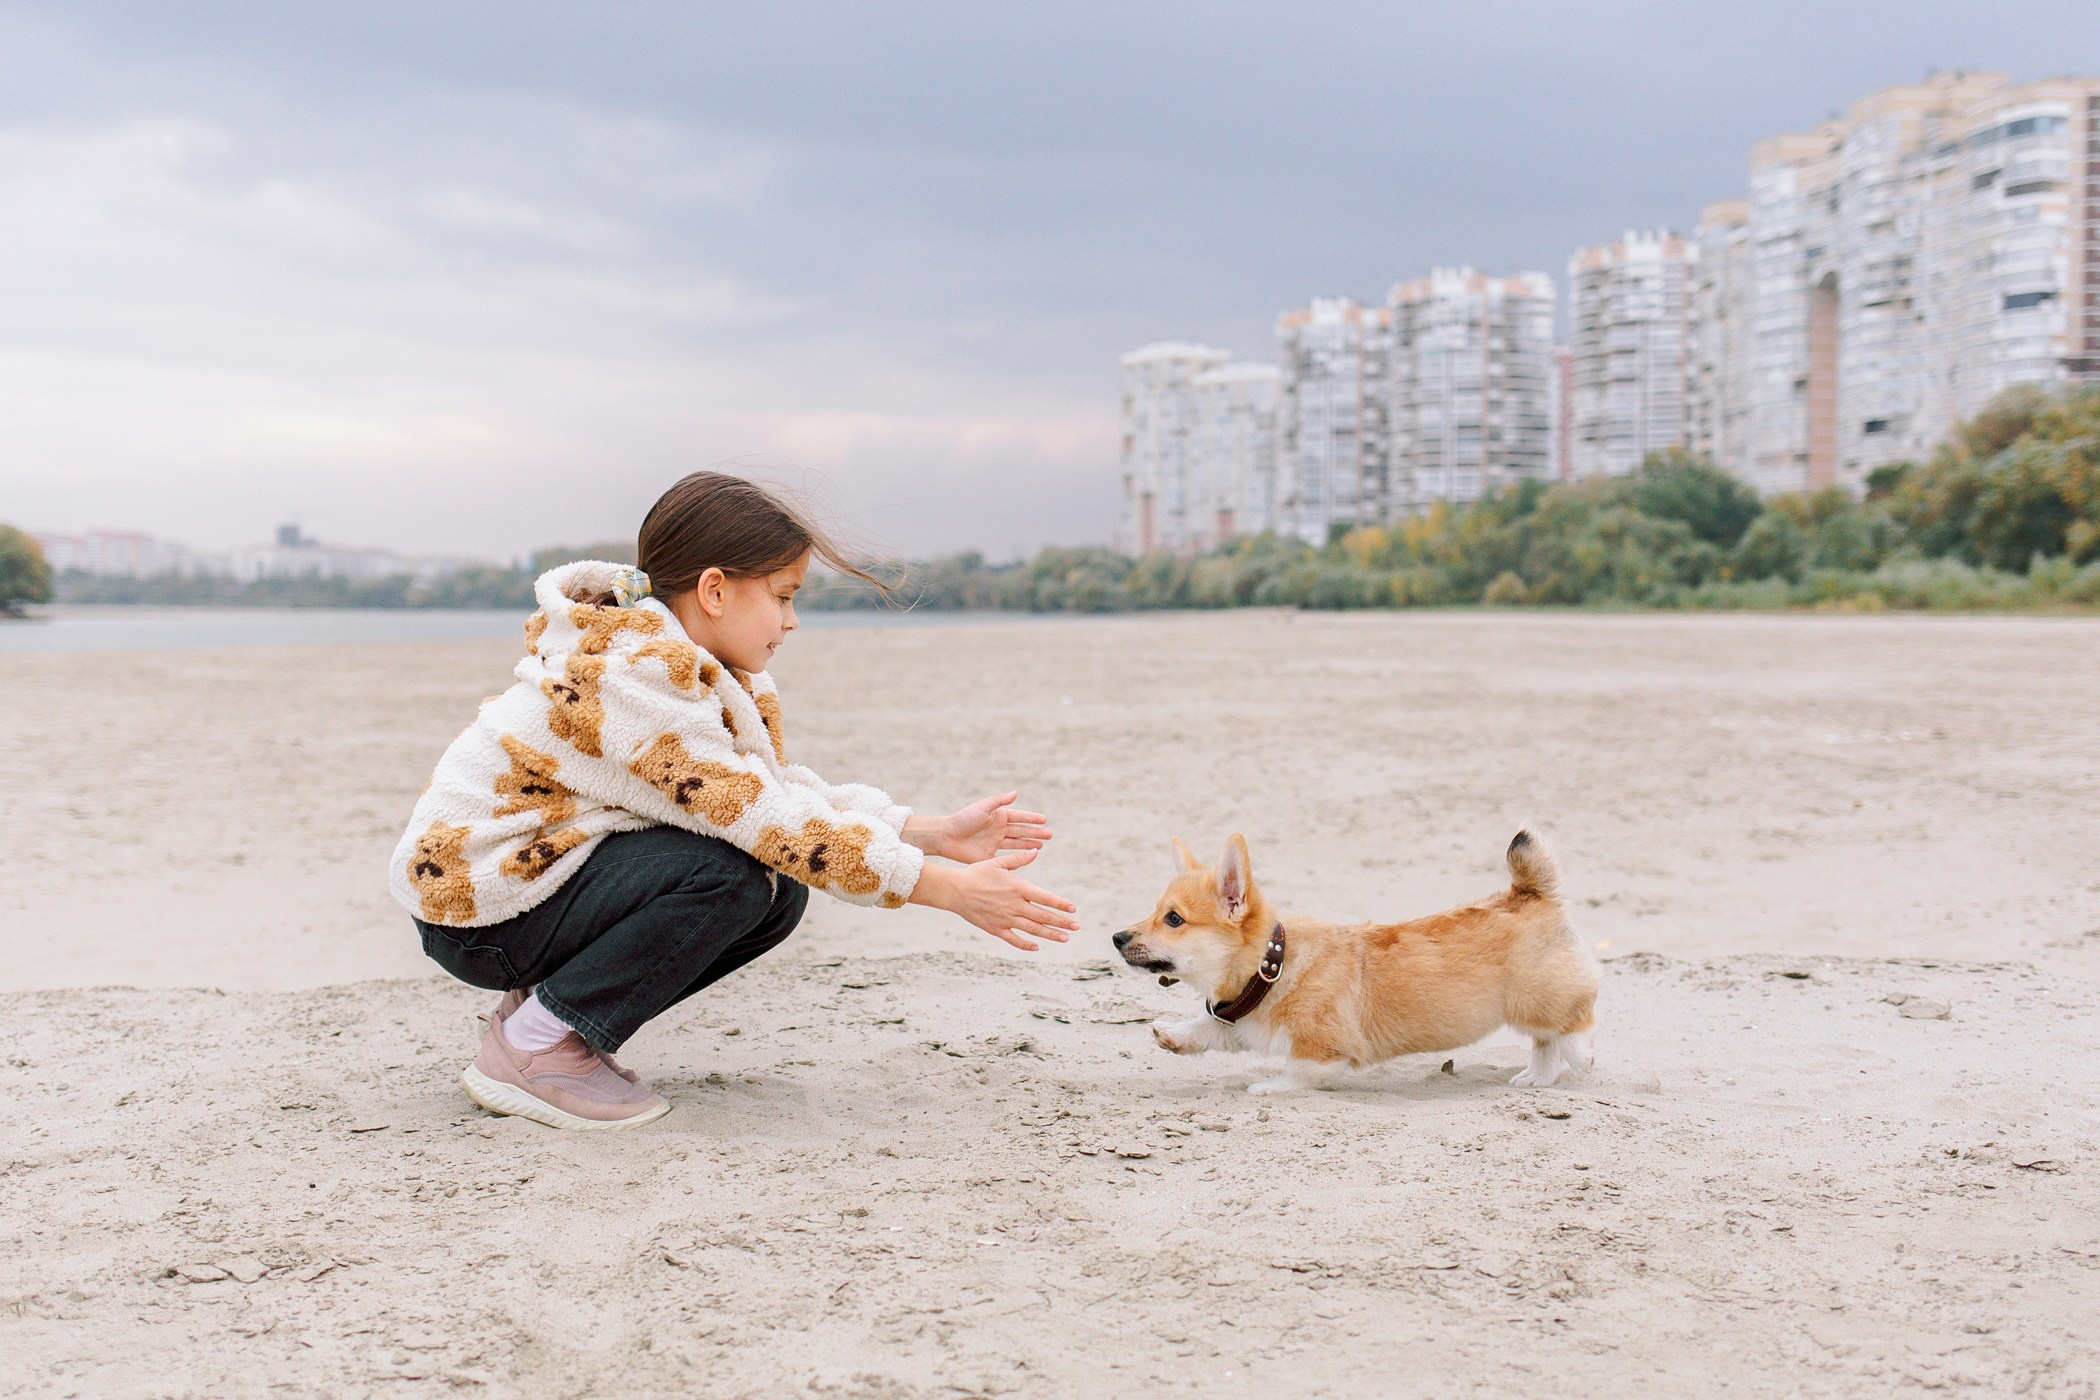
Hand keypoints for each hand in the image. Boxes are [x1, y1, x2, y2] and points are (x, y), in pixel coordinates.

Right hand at [910, 850, 1078, 951]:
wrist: (954, 890)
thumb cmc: (976, 873)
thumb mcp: (997, 862)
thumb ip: (1018, 860)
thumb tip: (1035, 851)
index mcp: (1017, 888)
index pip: (1045, 898)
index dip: (1060, 904)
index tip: (1073, 909)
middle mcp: (1014, 905)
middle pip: (1043, 916)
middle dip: (1061, 922)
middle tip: (1076, 926)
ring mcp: (1005, 918)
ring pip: (1032, 929)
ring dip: (1050, 934)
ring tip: (1065, 938)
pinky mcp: (995, 928)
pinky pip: (1013, 939)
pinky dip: (1025, 944)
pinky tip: (1036, 947)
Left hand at [915, 791, 1053, 863]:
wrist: (947, 836)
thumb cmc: (963, 819)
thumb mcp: (982, 807)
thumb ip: (999, 801)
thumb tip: (1016, 793)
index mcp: (997, 816)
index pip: (1019, 817)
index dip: (1032, 819)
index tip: (1045, 820)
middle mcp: (998, 829)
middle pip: (1021, 831)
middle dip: (1035, 833)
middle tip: (1050, 835)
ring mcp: (994, 842)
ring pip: (1016, 843)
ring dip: (1029, 844)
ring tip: (1041, 846)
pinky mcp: (989, 855)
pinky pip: (1006, 856)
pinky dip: (1017, 857)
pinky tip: (1026, 858)